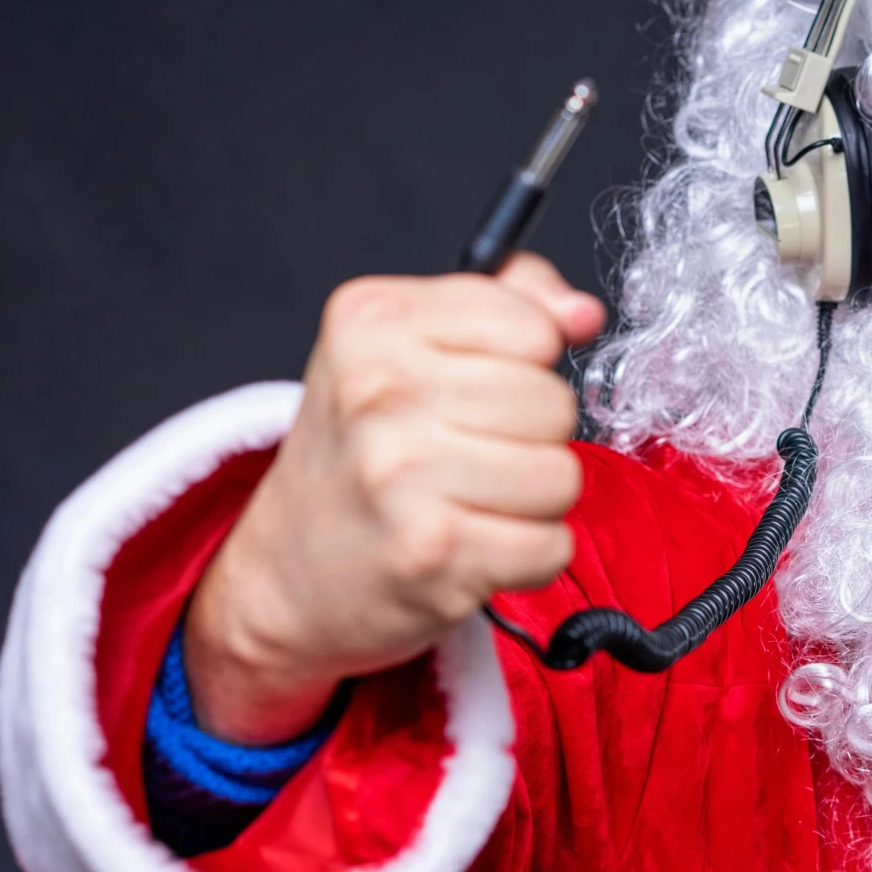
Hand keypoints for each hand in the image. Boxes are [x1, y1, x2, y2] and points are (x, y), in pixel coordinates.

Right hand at [183, 254, 605, 743]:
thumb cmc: (361, 450)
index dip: (531, 360)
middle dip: (535, 435)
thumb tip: (582, 313)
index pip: (532, 325)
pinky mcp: (432, 553)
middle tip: (475, 451)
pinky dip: (530, 554)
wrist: (289, 567)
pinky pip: (550, 546)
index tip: (484, 383)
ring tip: (477, 498)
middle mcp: (379, 393)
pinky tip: (478, 543)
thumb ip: (509, 304)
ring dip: (536, 499)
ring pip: (561, 477)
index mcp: (372, 321)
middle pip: (554, 404)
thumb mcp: (408, 345)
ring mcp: (402, 475)